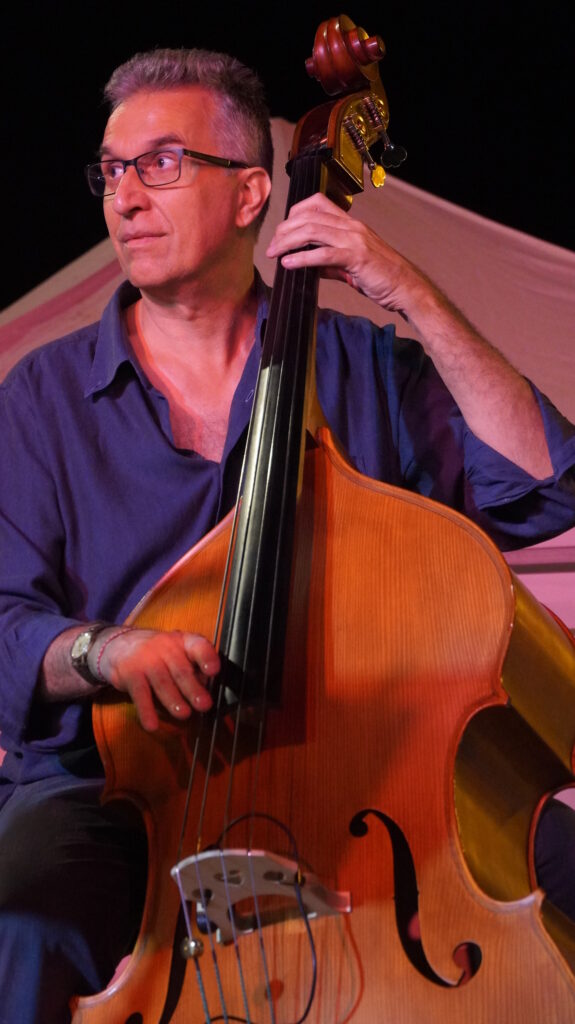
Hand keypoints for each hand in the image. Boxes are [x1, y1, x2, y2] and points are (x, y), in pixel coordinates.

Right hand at [92, 627, 219, 731]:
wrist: (120, 645)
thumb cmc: (159, 654)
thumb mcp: (178, 653)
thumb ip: (193, 668)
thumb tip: (206, 689)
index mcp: (183, 642)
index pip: (198, 646)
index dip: (206, 657)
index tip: (214, 670)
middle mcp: (166, 647)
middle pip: (181, 670)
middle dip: (193, 689)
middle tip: (204, 705)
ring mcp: (146, 659)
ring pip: (162, 682)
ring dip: (173, 700)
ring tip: (184, 714)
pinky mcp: (130, 673)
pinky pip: (140, 694)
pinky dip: (146, 711)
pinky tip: (152, 725)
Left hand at [265, 192, 422, 314]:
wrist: (406, 287)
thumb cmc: (381, 277)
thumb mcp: (351, 265)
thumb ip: (329, 262)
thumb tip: (306, 264)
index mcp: (351, 224)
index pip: (317, 203)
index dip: (294, 213)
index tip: (282, 231)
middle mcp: (351, 226)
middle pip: (309, 216)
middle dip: (284, 230)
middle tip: (271, 246)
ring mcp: (354, 240)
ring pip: (312, 230)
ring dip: (288, 242)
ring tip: (274, 254)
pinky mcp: (356, 258)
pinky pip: (323, 254)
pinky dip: (302, 258)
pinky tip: (289, 264)